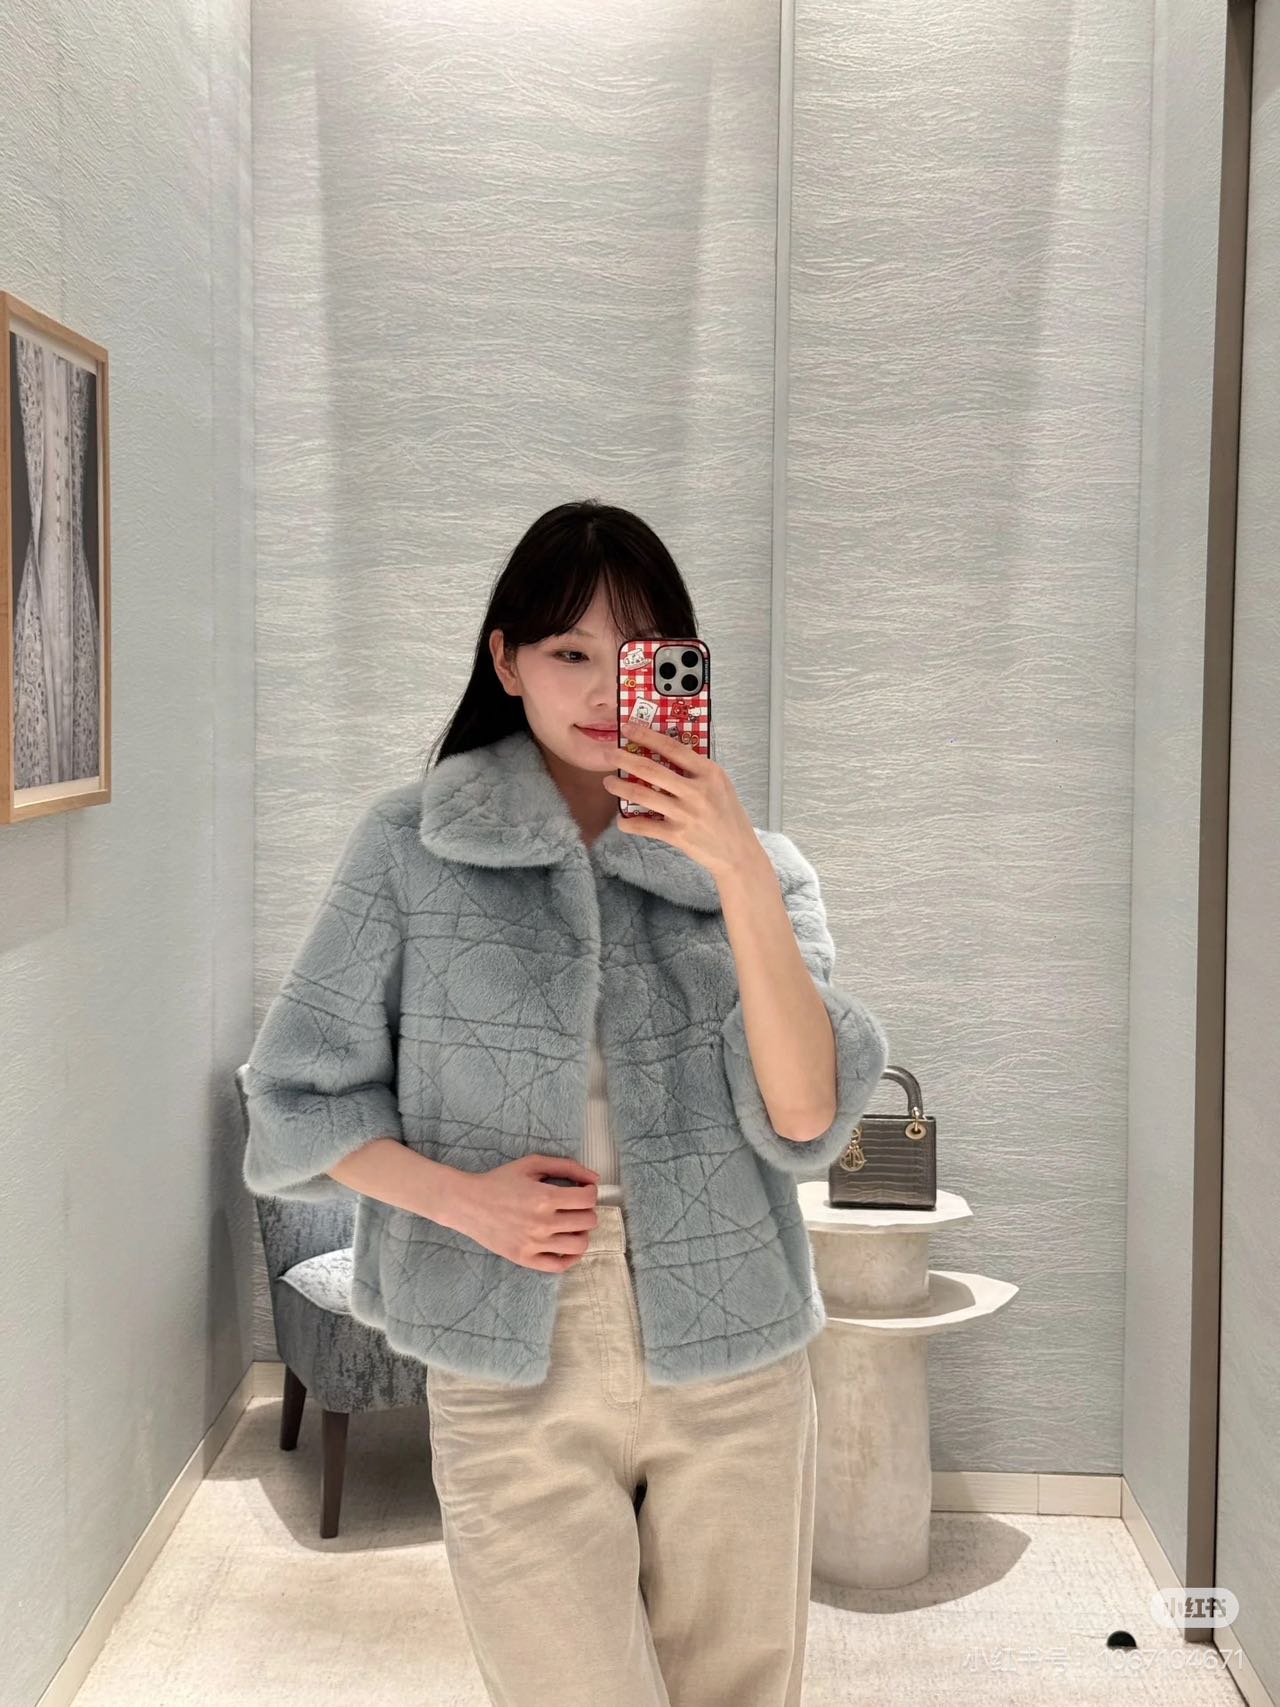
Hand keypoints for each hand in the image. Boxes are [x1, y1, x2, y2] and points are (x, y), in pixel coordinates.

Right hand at [449, 1156, 599, 1271]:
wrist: (467, 1204)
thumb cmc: (500, 1181)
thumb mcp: (532, 1164)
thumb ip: (567, 1167)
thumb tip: (595, 1179)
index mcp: (545, 1197)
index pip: (588, 1199)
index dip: (590, 1192)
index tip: (582, 1191)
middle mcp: (542, 1223)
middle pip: (588, 1221)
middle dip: (586, 1211)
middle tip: (574, 1207)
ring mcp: (534, 1244)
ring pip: (579, 1245)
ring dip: (582, 1233)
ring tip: (571, 1225)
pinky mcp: (525, 1259)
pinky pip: (560, 1266)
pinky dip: (571, 1257)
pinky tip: (567, 1245)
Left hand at [603, 717, 762, 880]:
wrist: (738, 853)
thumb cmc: (728, 816)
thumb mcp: (720, 785)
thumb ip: (697, 771)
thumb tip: (665, 753)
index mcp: (709, 773)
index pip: (673, 748)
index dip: (647, 736)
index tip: (629, 727)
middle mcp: (696, 791)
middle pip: (652, 770)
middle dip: (625, 759)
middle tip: (609, 754)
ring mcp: (685, 814)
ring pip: (643, 796)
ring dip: (621, 787)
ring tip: (609, 782)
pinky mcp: (677, 835)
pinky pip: (644, 826)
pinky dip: (629, 823)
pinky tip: (622, 819)